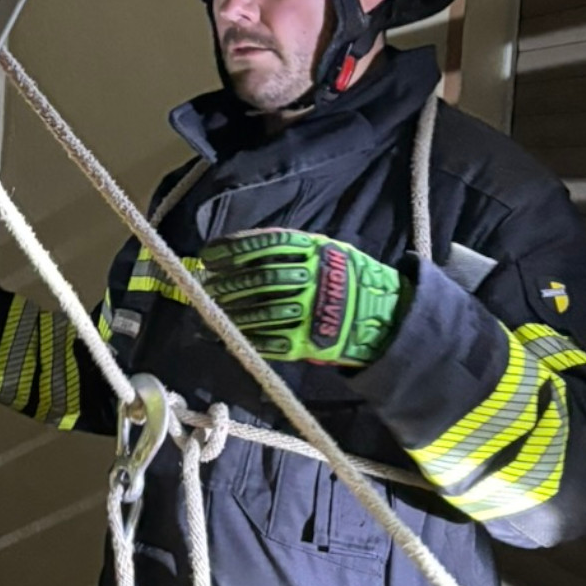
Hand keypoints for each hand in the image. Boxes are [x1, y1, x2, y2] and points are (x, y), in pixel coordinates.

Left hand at [196, 229, 406, 366]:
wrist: (378, 314)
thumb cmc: (341, 278)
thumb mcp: (322, 250)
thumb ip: (286, 249)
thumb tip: (236, 250)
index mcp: (314, 251)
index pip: (265, 245)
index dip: (233, 250)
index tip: (209, 256)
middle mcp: (312, 279)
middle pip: (260, 279)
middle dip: (228, 284)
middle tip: (207, 286)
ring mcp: (311, 311)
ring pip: (262, 312)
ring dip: (231, 313)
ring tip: (210, 312)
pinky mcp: (308, 341)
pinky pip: (271, 341)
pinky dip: (245, 338)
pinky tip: (226, 336)